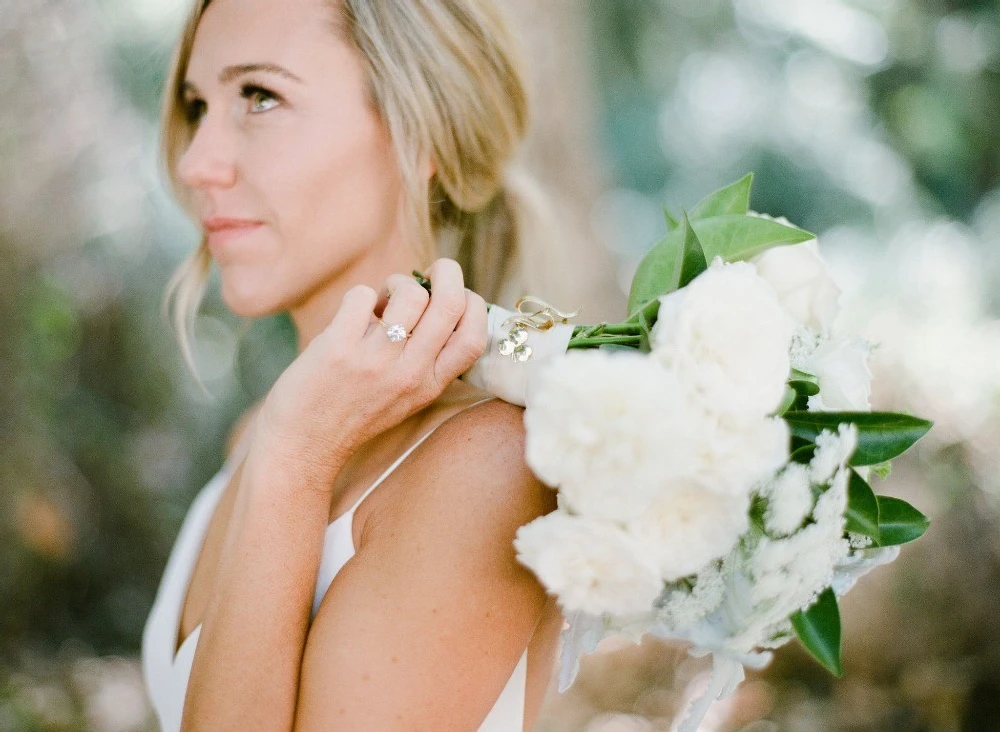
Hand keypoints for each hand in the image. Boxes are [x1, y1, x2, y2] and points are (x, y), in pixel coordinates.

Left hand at [255, 259, 488, 484]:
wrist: (303, 446)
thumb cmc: (354, 414)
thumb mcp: (406, 396)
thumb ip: (426, 359)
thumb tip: (438, 301)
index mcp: (429, 385)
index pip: (474, 338)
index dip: (474, 306)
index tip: (459, 296)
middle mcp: (408, 373)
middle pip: (449, 304)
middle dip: (448, 272)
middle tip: (435, 269)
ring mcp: (374, 361)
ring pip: (409, 293)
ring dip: (397, 282)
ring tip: (383, 298)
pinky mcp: (339, 348)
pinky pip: (362, 296)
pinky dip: (361, 296)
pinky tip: (353, 315)